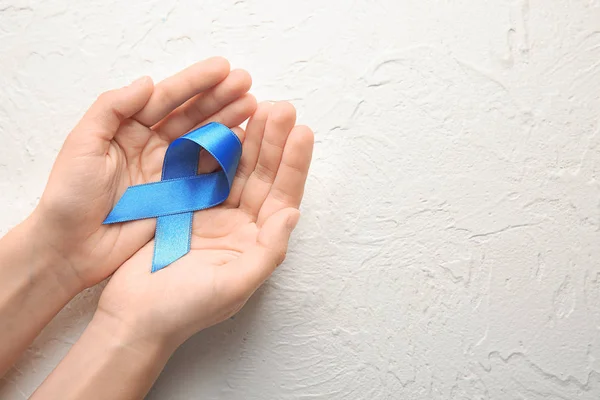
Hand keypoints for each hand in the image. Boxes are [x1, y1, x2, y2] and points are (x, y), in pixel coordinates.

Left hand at [34, 57, 256, 288]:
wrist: (72, 247)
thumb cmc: (69, 196)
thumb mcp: (82, 144)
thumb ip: (112, 108)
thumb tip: (148, 82)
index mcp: (128, 128)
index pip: (166, 98)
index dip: (194, 82)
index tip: (223, 68)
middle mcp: (152, 145)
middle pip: (191, 115)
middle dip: (219, 98)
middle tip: (246, 83)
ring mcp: (169, 171)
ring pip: (203, 140)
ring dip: (228, 122)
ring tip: (252, 107)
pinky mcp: (179, 196)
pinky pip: (207, 172)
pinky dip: (226, 157)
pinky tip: (244, 141)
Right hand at [97, 102, 313, 348]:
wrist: (135, 317)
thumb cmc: (185, 308)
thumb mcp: (234, 285)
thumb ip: (269, 251)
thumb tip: (293, 213)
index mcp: (257, 242)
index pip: (283, 196)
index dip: (294, 164)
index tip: (302, 131)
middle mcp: (241, 224)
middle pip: (263, 176)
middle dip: (274, 142)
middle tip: (282, 108)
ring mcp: (213, 213)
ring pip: (237, 168)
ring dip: (249, 139)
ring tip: (258, 106)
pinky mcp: (186, 206)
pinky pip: (205, 170)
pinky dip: (214, 148)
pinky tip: (222, 124)